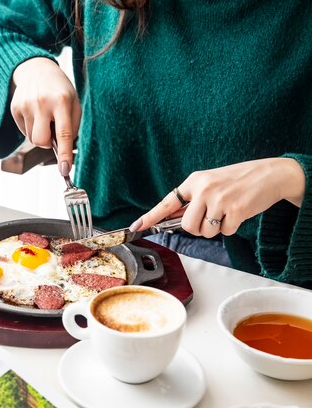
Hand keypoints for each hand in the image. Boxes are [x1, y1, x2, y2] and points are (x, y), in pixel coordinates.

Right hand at [11, 57, 80, 175]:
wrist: (36, 69)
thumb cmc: (60, 90)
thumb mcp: (74, 102)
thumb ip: (73, 126)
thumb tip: (65, 150)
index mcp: (61, 101)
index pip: (63, 133)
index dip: (64, 155)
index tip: (65, 170)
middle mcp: (41, 103)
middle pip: (41, 141)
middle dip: (47, 143)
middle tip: (52, 131)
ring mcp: (25, 105)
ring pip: (32, 138)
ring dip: (40, 134)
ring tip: (44, 118)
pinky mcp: (15, 108)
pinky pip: (24, 131)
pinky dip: (31, 128)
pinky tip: (35, 114)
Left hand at [129, 157, 305, 236]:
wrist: (271, 174)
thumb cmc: (239, 180)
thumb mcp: (211, 182)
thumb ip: (193, 199)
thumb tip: (172, 218)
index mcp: (195, 181)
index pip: (167, 202)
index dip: (150, 216)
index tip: (136, 226)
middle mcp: (204, 189)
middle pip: (187, 226)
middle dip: (198, 228)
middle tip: (212, 216)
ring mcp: (219, 200)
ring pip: (204, 232)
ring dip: (216, 229)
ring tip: (227, 211)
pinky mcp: (234, 210)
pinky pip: (224, 232)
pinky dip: (232, 228)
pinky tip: (239, 212)